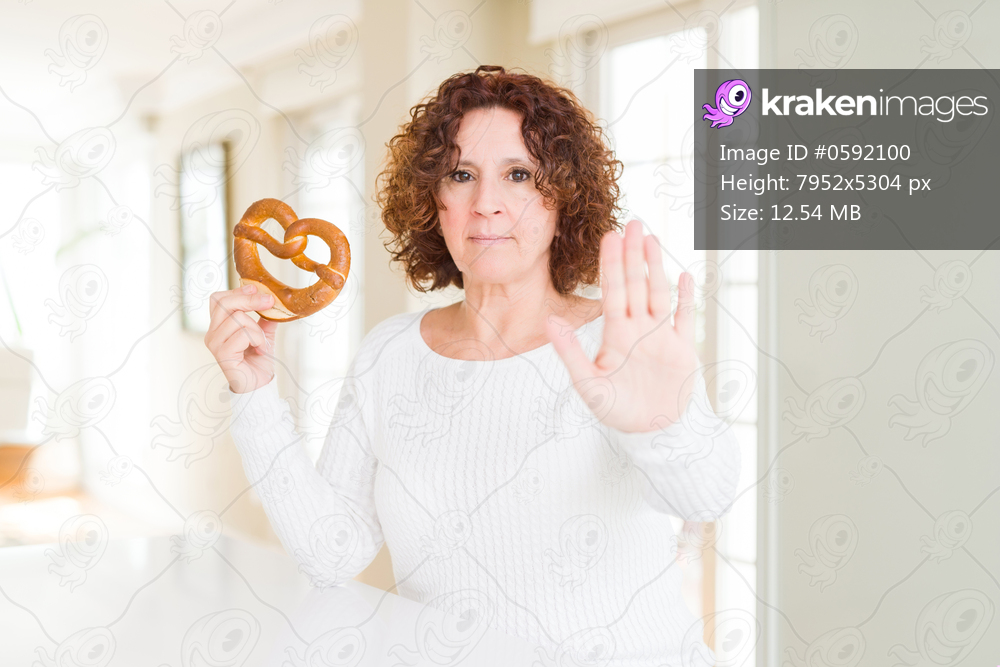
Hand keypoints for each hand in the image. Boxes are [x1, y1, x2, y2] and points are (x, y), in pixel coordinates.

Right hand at [204, 284, 278, 393]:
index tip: (255, 287)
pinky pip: (242, 334)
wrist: (259, 384)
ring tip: (261, 343)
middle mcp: (212, 333)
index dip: (236, 291)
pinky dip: (257, 339)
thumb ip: (265, 317)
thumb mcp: (264, 333)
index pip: (218, 299)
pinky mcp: (222, 353)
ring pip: (237, 318)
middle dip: (249, 299)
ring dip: (257, 329)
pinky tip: (259, 350)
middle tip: (269, 301)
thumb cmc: (258, 360)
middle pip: (223, 302)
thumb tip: (273, 299)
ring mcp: (215, 343)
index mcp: (219, 326)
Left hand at [546, 219, 698, 432]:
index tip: (610, 236)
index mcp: (616, 334)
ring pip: (658, 293)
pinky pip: (685, 318)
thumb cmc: (616, 411)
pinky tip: (684, 275)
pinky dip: (686, 298)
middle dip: (633, 254)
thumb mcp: (588, 384)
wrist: (651, 433)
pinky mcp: (682, 349)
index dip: (611, 264)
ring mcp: (661, 336)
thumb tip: (549, 322)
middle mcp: (638, 329)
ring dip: (656, 267)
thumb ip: (570, 352)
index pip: (612, 291)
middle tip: (632, 223)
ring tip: (653, 239)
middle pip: (635, 284)